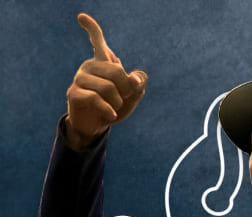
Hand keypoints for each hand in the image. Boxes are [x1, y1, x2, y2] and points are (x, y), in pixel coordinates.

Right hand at [65, 14, 147, 149]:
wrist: (98, 125)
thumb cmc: (115, 106)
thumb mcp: (133, 95)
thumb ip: (138, 84)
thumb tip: (135, 78)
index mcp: (103, 62)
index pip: (97, 41)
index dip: (92, 29)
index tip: (81, 16)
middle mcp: (89, 66)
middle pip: (116, 72)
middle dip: (127, 89)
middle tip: (123, 98)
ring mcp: (79, 78)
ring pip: (107, 87)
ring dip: (117, 102)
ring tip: (112, 106)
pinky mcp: (73, 93)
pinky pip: (95, 98)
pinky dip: (108, 110)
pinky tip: (110, 115)